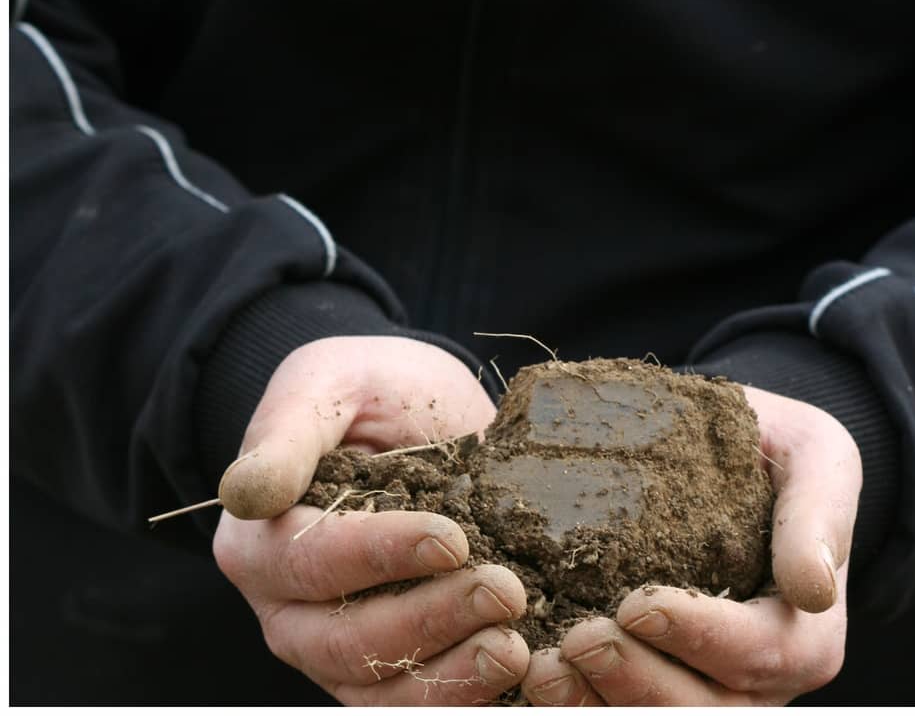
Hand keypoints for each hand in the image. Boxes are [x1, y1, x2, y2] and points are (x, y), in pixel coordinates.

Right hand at [212, 336, 528, 704]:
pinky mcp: (382, 666)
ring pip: (375, 688)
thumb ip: (288, 432)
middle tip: (505, 591)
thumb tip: (247, 492)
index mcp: (259, 539)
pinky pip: (407, 702)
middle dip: (429, 620)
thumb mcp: (328, 382)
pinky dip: (458, 698)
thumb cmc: (363, 389)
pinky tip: (515, 674)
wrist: (403, 413)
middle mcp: (285, 608)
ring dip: (449, 678)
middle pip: (343, 640)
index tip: (452, 538)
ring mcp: (330, 647)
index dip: (379, 555)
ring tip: (514, 648)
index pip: (309, 563)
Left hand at [522, 386, 859, 705]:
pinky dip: (583, 707)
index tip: (636, 603)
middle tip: (575, 640)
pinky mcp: (668, 690)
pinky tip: (539, 681)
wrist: (749, 458)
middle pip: (704, 710)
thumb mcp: (816, 458)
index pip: (757, 654)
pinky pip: (626, 713)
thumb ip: (818, 514)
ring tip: (543, 670)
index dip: (696, 637)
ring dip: (598, 707)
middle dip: (637, 682)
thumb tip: (814, 587)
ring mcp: (715, 695)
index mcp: (809, 635)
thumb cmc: (784, 453)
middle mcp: (766, 683)